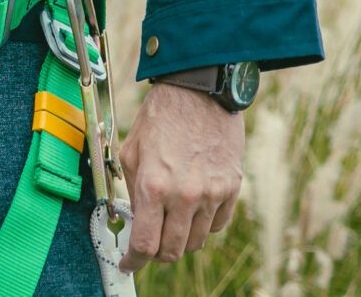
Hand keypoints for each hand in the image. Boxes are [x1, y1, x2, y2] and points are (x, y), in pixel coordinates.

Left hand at [120, 77, 244, 269]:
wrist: (198, 95)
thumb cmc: (159, 119)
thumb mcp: (131, 153)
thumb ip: (133, 191)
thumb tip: (135, 221)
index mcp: (155, 186)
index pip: (146, 244)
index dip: (134, 261)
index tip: (128, 264)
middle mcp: (186, 195)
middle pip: (173, 250)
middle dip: (156, 254)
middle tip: (147, 246)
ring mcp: (213, 195)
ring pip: (196, 241)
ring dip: (179, 240)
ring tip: (168, 224)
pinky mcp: (233, 190)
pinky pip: (217, 225)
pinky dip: (202, 225)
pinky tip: (190, 210)